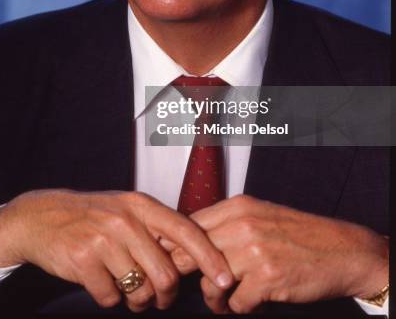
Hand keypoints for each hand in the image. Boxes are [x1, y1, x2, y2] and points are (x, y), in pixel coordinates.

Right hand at [0, 189, 234, 311]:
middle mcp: (125, 220)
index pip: (186, 231)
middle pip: (167, 275)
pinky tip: (99, 281)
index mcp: (140, 205)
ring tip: (125, 287)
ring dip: (136, 299)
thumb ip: (155, 229)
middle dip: (165, 295)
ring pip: (140, 291)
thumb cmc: (90, 216)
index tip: (225, 279)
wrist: (41, 218)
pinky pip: (111, 298)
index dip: (209, 257)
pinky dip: (109, 298)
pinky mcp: (83, 260)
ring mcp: (103, 239)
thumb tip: (193, 257)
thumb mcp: (124, 210)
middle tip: (156, 297)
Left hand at [187, 195, 388, 313]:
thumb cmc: (297, 234)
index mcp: (236, 207)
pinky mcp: (267, 279)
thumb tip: (191, 240)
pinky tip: (247, 304)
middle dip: (185, 273)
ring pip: (209, 281)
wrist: (341, 250)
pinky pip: (235, 302)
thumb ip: (225, 223)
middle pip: (190, 252)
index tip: (172, 260)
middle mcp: (241, 225)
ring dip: (213, 297)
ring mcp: (254, 252)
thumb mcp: (257, 214)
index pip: (188, 226)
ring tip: (221, 300)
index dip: (176, 247)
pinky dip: (238, 308)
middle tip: (189, 284)